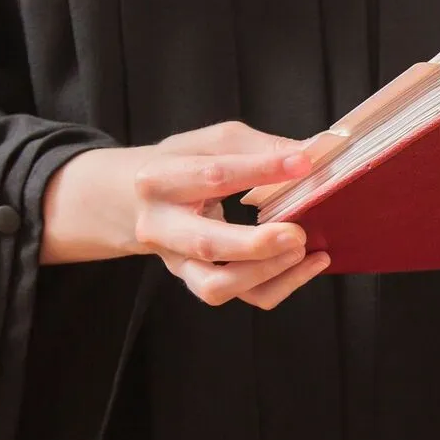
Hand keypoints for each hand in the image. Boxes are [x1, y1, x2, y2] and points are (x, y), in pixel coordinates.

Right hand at [42, 121, 331, 308]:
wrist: (131, 202)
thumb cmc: (180, 165)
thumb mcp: (208, 142)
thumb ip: (256, 146)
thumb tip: (305, 154)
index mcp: (160, 180)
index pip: (213, 174)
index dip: (262, 168)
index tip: (303, 163)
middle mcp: (162, 227)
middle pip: (205, 244)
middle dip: (255, 244)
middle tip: (296, 234)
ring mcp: (177, 261)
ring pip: (216, 285)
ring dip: (266, 271)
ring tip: (301, 249)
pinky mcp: (198, 281)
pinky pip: (240, 297)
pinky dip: (280, 285)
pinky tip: (308, 264)